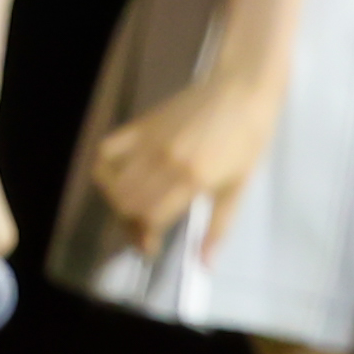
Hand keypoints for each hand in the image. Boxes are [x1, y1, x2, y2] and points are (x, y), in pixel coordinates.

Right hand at [84, 65, 286, 261]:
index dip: (145, 238)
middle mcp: (165, 161)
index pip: (149, 217)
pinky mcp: (142, 125)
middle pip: (126, 203)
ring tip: (134, 206)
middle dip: (130, 223)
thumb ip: (218, 228)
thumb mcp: (239, 187)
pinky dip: (105, 168)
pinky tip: (119, 177)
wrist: (244, 89)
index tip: (152, 245)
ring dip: (118, 201)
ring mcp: (150, 141)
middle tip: (144, 227)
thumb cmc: (248, 138)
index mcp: (191, 179)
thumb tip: (205, 263)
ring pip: (112, 182)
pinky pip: (107, 150)